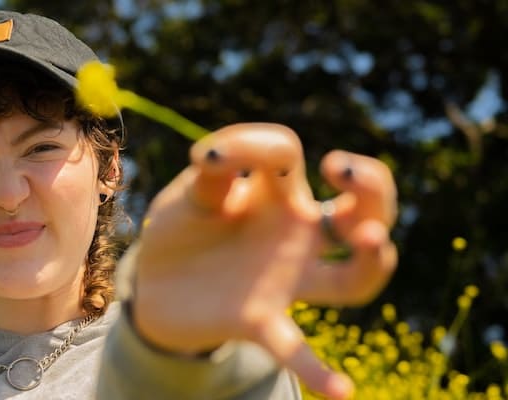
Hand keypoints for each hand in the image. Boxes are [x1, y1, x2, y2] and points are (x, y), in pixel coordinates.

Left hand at [131, 123, 397, 398]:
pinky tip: (341, 393)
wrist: (154, 285)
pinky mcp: (260, 320)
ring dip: (371, 262)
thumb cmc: (183, 229)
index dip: (254, 147)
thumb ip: (209, 173)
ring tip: (369, 240)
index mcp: (275, 192)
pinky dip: (318, 370)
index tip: (212, 159)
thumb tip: (218, 155)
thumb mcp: (189, 194)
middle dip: (373, 186)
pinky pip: (297, 348)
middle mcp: (296, 233)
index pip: (286, 153)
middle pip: (364, 208)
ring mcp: (286, 279)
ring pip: (352, 279)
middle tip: (342, 173)